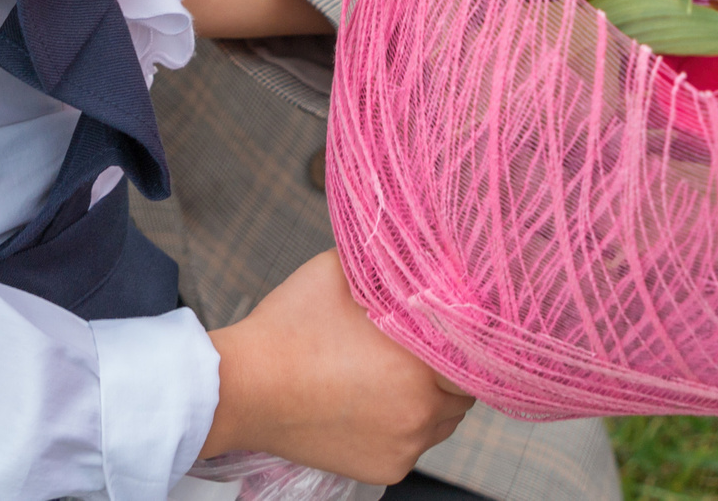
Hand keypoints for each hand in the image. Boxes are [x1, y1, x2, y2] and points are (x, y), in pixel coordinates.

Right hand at [201, 250, 471, 482]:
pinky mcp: (386, 470)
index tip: (442, 325)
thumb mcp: (339, 271)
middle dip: (443, 368)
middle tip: (409, 348)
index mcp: (418, 363)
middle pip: (462, 389)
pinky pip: (413, 444)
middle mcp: (421, 412)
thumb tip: (414, 249)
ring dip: (427, 398)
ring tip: (386, 375)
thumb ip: (385, 262)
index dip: (461, 336)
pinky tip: (369, 402)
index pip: (475, 353)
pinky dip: (401, 426)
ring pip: (441, 420)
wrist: (243, 389)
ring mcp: (405, 446)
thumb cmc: (288, 330)